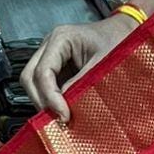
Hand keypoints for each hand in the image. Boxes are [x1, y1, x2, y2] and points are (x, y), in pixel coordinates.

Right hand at [21, 14, 136, 124]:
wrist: (124, 33)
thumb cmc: (118, 41)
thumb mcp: (104, 64)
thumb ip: (83, 84)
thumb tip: (65, 107)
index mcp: (61, 38)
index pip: (43, 71)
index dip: (50, 97)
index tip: (64, 116)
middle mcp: (50, 46)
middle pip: (29, 77)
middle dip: (41, 101)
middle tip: (58, 120)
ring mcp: (50, 58)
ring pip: (33, 84)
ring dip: (44, 103)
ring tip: (61, 119)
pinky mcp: (56, 70)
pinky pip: (44, 88)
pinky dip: (51, 102)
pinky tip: (63, 112)